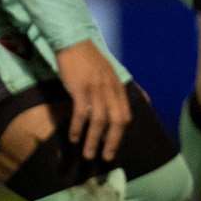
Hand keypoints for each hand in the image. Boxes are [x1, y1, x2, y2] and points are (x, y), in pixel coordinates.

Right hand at [56, 40, 129, 161]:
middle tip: (105, 157)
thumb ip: (116, 90)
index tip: (115, 147)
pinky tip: (73, 137)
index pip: (126, 115)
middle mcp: (111, 90)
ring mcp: (96, 89)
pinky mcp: (80, 87)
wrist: (74, 42)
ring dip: (93, 140)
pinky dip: (77, 126)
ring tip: (87, 154)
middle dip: (112, 142)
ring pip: (99, 120)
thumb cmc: (89, 60)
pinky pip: (81, 112)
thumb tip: (128, 103)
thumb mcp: (110, 74)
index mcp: (118, 88)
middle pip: (117, 121)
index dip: (121, 133)